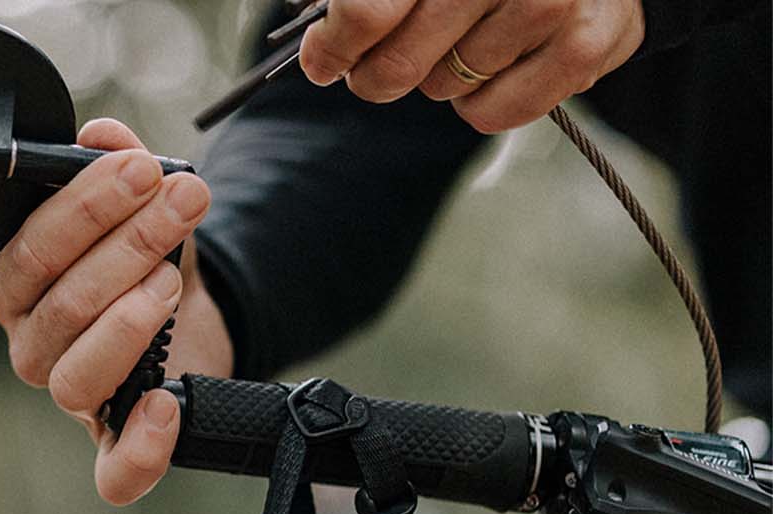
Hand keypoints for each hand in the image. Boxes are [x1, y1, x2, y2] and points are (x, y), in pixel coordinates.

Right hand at [0, 119, 227, 505]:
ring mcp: (69, 395)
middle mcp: (31, 344)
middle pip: (63, 305)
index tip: (143, 167)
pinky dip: (139, 449)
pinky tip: (166, 405)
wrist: (186, 313)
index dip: (86, 206)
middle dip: (129, 244)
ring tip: (171, 280)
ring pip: (78, 375)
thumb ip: (117, 165)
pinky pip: (113, 473)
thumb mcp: (135, 202)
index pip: (31, 248)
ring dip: (130, 321)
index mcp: (16, 284)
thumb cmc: (141, 255)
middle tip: (182, 199)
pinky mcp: (115, 441)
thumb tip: (101, 133)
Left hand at [299, 0, 644, 131]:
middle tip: (384, 64)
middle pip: (397, 63)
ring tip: (469, 39)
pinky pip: (492, 112)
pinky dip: (482, 103)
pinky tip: (498, 64)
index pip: (365, 12)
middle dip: (378, 75)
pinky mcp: (585, 44)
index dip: (332, 46)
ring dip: (442, 77)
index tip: (324, 59)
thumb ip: (364, 0)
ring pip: (442, 88)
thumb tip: (319, 46)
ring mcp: (549, 1)